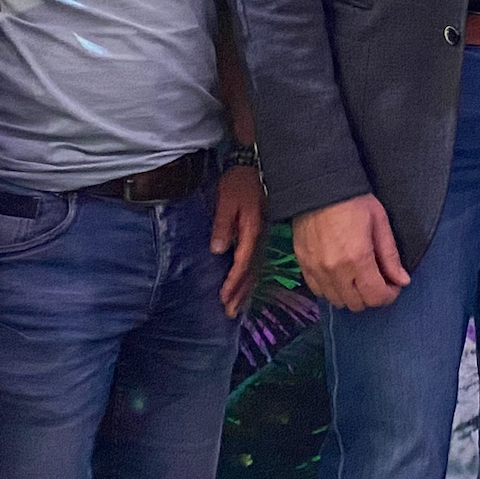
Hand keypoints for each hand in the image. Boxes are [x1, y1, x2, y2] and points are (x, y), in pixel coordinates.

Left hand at [212, 163, 266, 316]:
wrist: (253, 166)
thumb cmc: (238, 183)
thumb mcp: (226, 201)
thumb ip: (222, 225)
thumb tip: (218, 250)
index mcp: (252, 230)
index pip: (243, 262)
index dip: (233, 281)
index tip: (224, 297)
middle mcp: (259, 237)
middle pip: (251, 271)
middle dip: (240, 293)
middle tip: (229, 312)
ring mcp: (261, 236)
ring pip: (255, 269)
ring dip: (245, 289)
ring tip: (236, 307)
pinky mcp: (260, 233)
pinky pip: (256, 261)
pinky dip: (250, 278)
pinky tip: (245, 286)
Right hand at [292, 194, 410, 310]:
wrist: (318, 186)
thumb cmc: (353, 200)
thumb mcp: (379, 222)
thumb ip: (390, 256)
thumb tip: (402, 280)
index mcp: (358, 259)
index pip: (375, 297)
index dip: (389, 295)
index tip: (393, 285)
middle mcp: (335, 270)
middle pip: (357, 304)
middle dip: (371, 296)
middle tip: (377, 280)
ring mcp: (316, 269)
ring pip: (337, 301)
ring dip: (351, 295)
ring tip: (357, 278)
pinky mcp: (303, 264)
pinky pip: (318, 291)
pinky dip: (331, 289)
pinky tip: (339, 275)